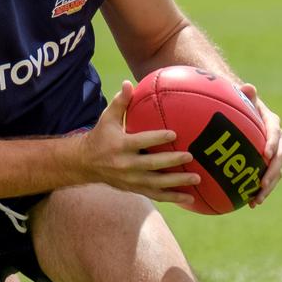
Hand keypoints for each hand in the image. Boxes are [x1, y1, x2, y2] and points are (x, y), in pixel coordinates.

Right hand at [78, 80, 199, 205]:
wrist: (85, 163)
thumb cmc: (100, 136)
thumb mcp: (107, 118)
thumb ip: (120, 102)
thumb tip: (129, 83)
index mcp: (119, 146)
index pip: (140, 142)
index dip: (156, 138)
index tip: (173, 134)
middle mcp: (125, 165)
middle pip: (151, 165)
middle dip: (171, 162)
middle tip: (190, 156)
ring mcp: (130, 180)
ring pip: (156, 183)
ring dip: (177, 182)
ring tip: (196, 178)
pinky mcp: (134, 189)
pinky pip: (155, 195)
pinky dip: (172, 197)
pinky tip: (189, 198)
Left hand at [239, 83, 281, 205]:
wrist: (240, 113)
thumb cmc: (238, 103)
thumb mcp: (241, 97)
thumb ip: (244, 94)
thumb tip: (248, 87)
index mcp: (271, 122)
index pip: (275, 132)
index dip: (272, 143)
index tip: (265, 154)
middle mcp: (276, 139)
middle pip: (280, 157)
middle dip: (272, 173)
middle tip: (261, 184)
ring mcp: (273, 153)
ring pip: (275, 172)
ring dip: (267, 187)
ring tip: (256, 200)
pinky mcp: (265, 164)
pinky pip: (266, 178)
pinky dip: (259, 191)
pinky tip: (250, 203)